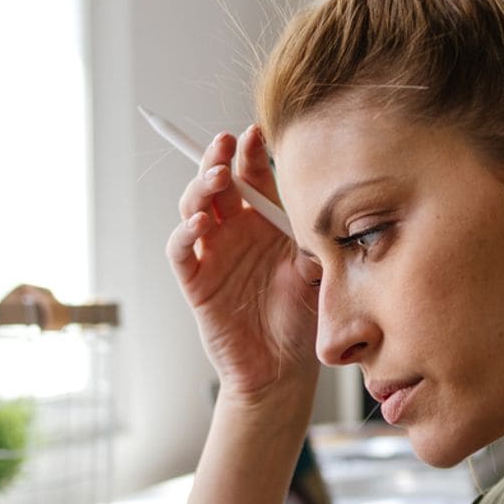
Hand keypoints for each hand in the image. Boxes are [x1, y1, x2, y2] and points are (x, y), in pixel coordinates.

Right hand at [167, 125, 318, 399]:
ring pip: (193, 208)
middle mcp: (235, 232)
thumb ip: (312, 239)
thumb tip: (321, 207)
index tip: (256, 133)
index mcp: (265, 223)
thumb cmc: (300, 318)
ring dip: (200, 189)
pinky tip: (198, 224)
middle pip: (216, 185)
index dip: (250, 155)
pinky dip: (184, 234)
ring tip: (216, 178)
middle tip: (225, 145)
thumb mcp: (315, 272)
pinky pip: (181, 252)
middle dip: (217, 160)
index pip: (252, 178)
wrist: (283, 369)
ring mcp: (212, 255)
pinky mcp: (196, 283)